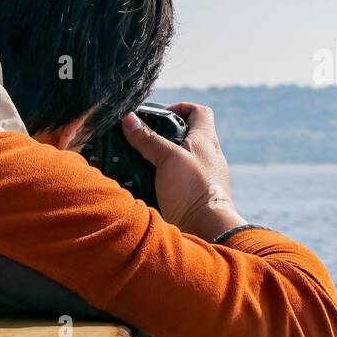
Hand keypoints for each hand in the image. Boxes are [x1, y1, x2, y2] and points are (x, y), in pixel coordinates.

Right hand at [121, 102, 245, 239]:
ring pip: (179, 158)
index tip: (160, 115)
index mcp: (206, 140)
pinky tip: (148, 183)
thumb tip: (128, 119)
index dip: (180, 108)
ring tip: (141, 162)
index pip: (198, 111)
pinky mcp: (194, 193)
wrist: (207, 228)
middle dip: (164, 135)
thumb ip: (148, 139)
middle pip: (186, 135)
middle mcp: (207, 155)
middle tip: (144, 140)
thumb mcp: (167, 159)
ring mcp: (202, 175)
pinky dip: (162, 177)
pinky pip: (177, 178)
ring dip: (160, 158)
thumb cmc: (194, 190)